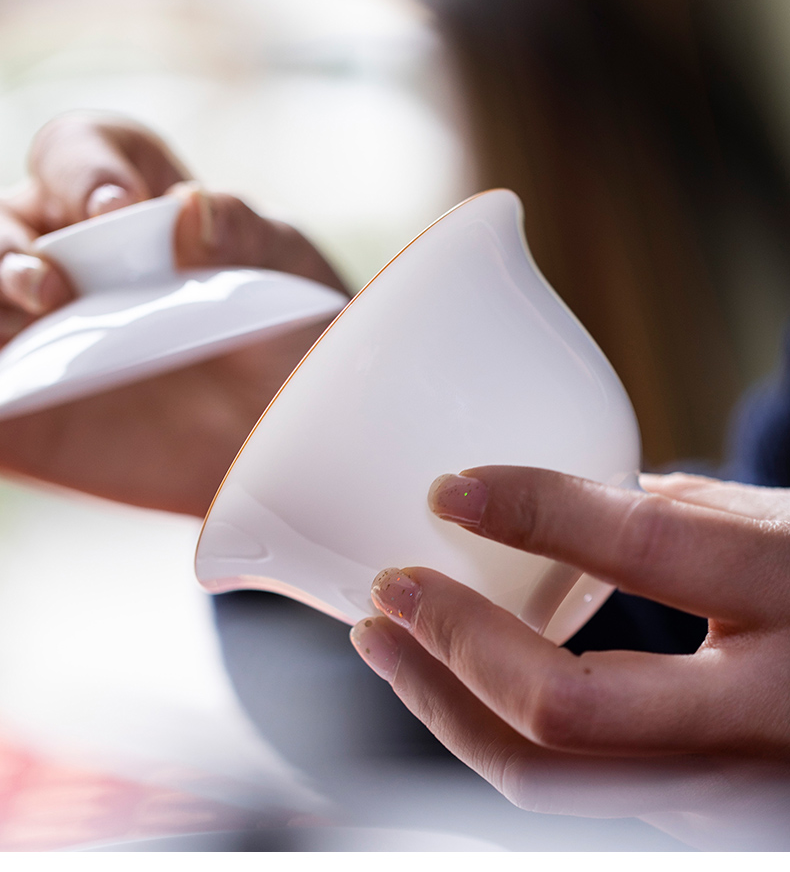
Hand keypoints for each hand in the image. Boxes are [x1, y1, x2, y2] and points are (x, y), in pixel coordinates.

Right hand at [0, 112, 347, 514]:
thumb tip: (187, 208)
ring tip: (32, 321)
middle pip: (1, 223)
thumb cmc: (287, 332)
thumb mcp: (284, 264)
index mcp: (124, 200)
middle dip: (7, 244)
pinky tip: (8, 382)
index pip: (74, 151)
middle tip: (54, 284)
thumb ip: (239, 228)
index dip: (82, 168)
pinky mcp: (25, 413)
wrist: (290, 432)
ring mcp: (38, 333)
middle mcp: (66, 256)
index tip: (117, 206)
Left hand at [349, 466, 789, 776]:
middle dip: (455, 646)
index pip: (645, 549)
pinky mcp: (704, 826)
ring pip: (556, 780)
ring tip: (384, 641)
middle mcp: (767, 712)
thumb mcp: (786, 526)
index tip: (450, 486)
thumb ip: (684, 516)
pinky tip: (453, 686)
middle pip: (570, 712)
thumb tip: (554, 500)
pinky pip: (577, 793)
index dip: (533, 510)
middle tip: (392, 586)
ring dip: (445, 707)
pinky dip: (494, 735)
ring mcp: (734, 792)